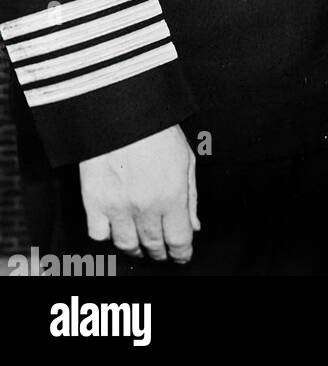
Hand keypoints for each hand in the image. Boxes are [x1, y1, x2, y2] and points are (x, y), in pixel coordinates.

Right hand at [80, 125, 199, 263]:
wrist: (121, 111)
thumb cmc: (157, 130)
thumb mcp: (186, 158)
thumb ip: (191, 196)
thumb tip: (194, 225)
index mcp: (172, 195)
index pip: (179, 240)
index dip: (182, 253)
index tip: (182, 255)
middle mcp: (146, 206)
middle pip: (153, 245)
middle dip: (160, 252)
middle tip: (162, 251)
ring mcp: (118, 206)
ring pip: (126, 245)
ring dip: (135, 248)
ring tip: (140, 244)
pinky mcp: (94, 202)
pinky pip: (99, 234)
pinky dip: (107, 235)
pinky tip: (115, 228)